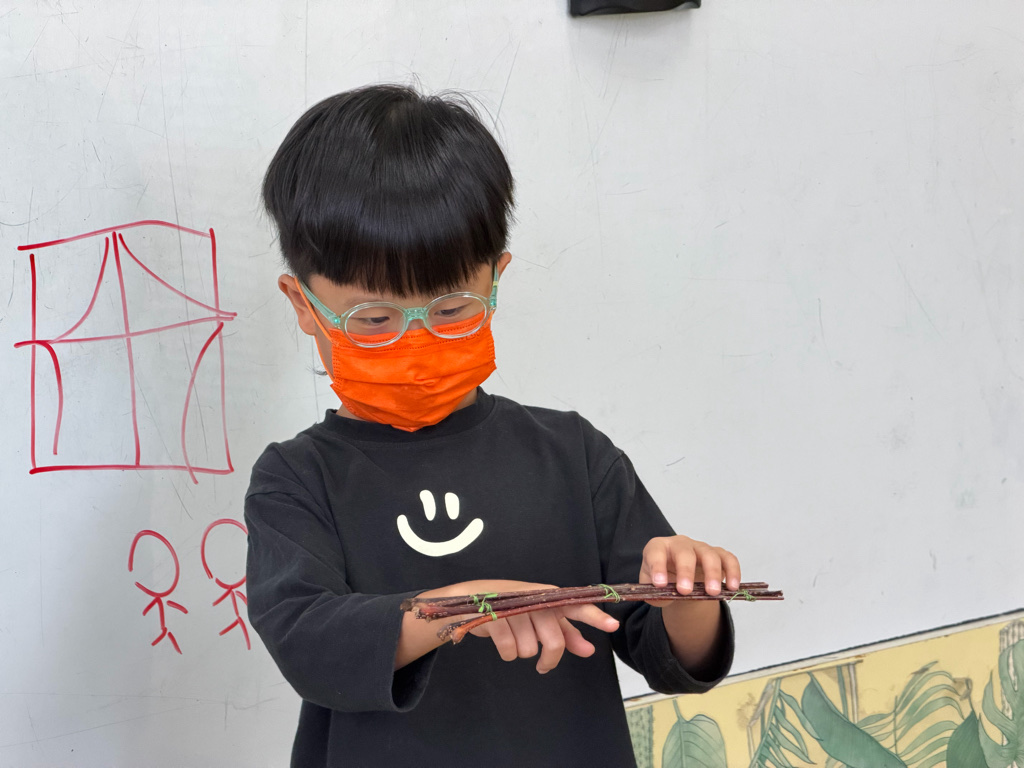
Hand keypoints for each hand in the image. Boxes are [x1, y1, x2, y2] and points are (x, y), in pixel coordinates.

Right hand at [444, 580, 619, 673]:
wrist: (469, 599)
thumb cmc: (511, 609)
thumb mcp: (540, 618)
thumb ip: (565, 633)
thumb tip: (589, 650)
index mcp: (549, 597)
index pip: (576, 606)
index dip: (594, 616)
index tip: (612, 626)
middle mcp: (535, 600)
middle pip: (554, 641)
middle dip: (549, 659)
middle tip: (543, 665)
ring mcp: (514, 608)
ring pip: (529, 650)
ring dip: (521, 651)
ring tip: (513, 638)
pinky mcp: (494, 619)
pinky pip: (510, 651)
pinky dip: (507, 652)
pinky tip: (502, 642)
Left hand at [638, 536, 740, 607]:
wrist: (680, 579)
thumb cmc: (664, 579)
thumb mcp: (652, 587)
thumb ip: (653, 594)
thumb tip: (660, 598)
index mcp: (658, 548)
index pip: (656, 552)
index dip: (657, 567)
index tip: (660, 584)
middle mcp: (680, 544)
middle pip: (684, 552)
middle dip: (685, 571)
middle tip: (685, 591)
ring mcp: (700, 547)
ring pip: (709, 554)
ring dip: (712, 573)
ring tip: (712, 593)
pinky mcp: (718, 554)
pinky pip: (728, 558)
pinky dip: (732, 572)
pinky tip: (732, 587)